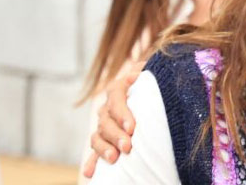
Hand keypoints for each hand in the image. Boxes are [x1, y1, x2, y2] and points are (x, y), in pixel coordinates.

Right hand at [83, 62, 144, 176]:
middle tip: (128, 147)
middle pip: (106, 122)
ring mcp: (104, 124)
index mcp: (118, 89)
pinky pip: (95, 152)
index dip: (122, 114)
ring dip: (103, 149)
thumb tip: (133, 76)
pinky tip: (91, 173)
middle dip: (116, 135)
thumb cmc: (155, 80)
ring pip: (97, 137)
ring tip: (114, 158)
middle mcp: (107, 107)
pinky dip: (92, 162)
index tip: (132, 127)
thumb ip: (145, 71)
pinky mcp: (105, 140)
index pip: (116, 100)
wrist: (152, 88)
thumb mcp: (153, 71)